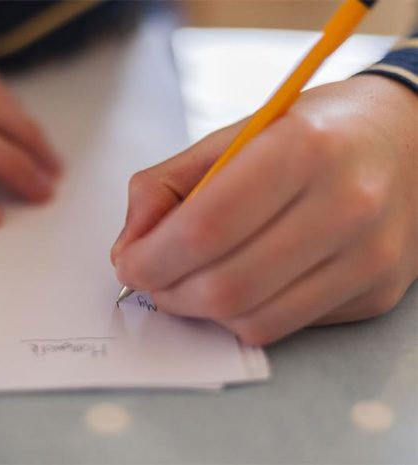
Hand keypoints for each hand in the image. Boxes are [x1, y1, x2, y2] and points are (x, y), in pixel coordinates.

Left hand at [112, 75, 416, 344]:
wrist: (406, 141)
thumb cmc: (311, 132)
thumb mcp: (232, 137)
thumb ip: (165, 186)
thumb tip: (128, 248)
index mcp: (302, 149)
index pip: (205, 228)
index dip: (152, 257)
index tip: (128, 263)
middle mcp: (346, 206)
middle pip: (226, 286)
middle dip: (167, 292)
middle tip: (151, 277)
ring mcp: (368, 256)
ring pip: (253, 319)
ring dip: (199, 311)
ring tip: (187, 282)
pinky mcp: (377, 292)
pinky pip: (284, 327)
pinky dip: (241, 316)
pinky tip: (237, 286)